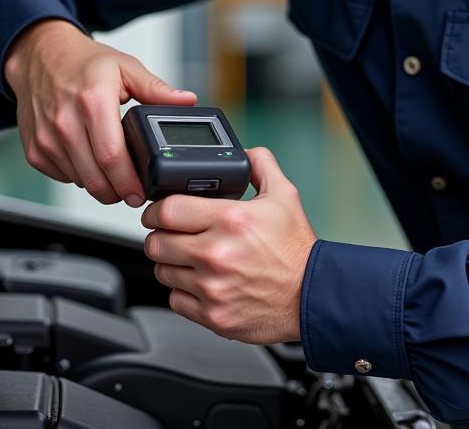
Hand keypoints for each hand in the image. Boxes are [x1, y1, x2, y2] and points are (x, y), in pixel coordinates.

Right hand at [3, 19, 195, 204]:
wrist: (41, 57)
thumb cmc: (84, 63)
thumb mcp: (126, 67)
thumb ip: (156, 89)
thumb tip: (186, 100)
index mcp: (93, 101)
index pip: (112, 156)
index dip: (130, 181)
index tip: (142, 190)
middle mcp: (65, 121)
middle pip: (95, 177)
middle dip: (118, 192)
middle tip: (132, 191)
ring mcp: (46, 138)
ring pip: (79, 181)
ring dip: (100, 185)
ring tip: (114, 173)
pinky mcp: (34, 149)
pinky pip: (63, 177)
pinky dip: (79, 176)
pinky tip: (90, 160)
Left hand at [141, 147, 316, 343]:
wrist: (312, 295)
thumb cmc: (296, 249)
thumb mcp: (284, 195)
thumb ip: (260, 165)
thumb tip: (245, 152)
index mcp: (230, 220)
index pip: (167, 210)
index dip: (156, 209)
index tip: (158, 211)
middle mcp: (216, 254)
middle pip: (156, 242)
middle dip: (160, 235)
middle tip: (172, 234)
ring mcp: (212, 288)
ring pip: (162, 271)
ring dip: (171, 263)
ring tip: (190, 258)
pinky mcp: (212, 316)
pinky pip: (175, 300)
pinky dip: (182, 291)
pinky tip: (200, 281)